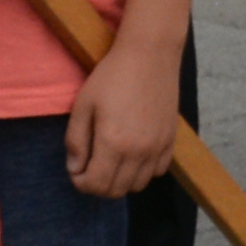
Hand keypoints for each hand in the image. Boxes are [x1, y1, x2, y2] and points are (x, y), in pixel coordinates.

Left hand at [64, 38, 180, 199]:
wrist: (150, 54)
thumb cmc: (112, 76)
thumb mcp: (83, 105)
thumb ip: (75, 140)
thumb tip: (75, 168)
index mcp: (113, 143)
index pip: (95, 185)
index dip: (80, 183)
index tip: (76, 169)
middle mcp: (138, 151)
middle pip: (116, 191)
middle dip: (97, 185)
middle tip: (90, 166)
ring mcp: (158, 147)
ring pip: (138, 185)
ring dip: (120, 180)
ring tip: (111, 160)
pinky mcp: (170, 140)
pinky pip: (157, 172)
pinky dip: (143, 171)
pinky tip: (133, 154)